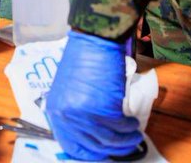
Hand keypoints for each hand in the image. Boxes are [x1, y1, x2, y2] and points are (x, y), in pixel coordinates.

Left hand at [45, 32, 142, 160]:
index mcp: (56, 112)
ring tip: (133, 136)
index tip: (101, 152)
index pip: (71, 145)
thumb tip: (90, 130)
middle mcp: (67, 117)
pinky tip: (134, 124)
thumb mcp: (68, 89)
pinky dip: (129, 129)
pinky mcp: (103, 109)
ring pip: (109, 140)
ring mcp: (84, 115)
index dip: (88, 152)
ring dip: (124, 141)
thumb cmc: (83, 58)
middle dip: (111, 148)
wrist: (94, 39)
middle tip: (123, 146)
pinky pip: (120, 127)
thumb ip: (73, 110)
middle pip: (93, 145)